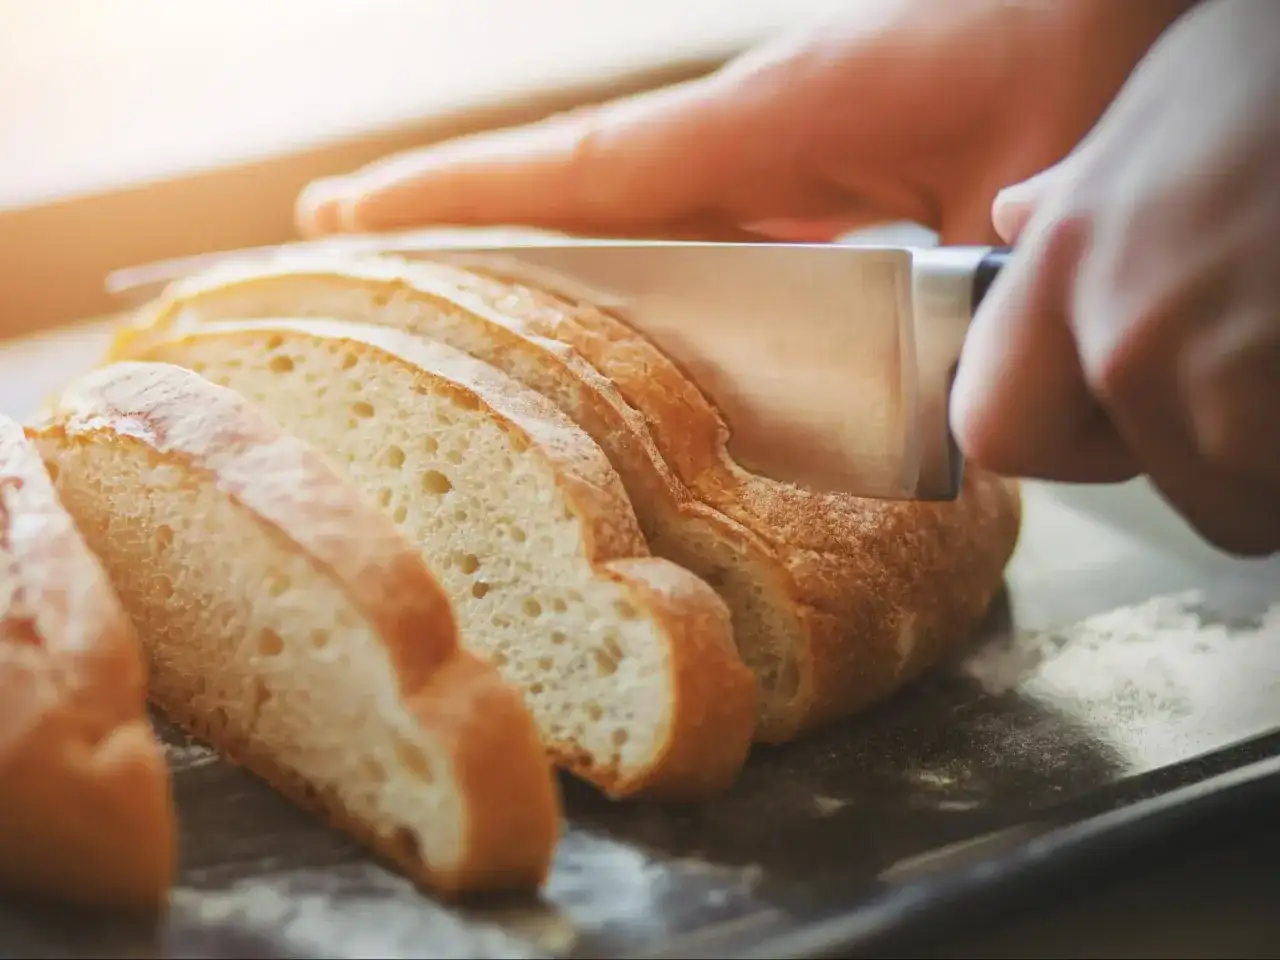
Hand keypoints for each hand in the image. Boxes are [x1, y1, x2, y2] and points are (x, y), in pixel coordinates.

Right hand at [295, 0, 1190, 244]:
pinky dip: (692, 277)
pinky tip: (679, 332)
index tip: (335, 217)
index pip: (582, 169)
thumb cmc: (1105, 41)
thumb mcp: (1029, 193)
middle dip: (477, 238)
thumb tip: (946, 400)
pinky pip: (742, 235)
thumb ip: (963, 309)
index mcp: (778, 119)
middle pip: (590, 199)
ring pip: (661, 225)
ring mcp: (804, 151)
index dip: (452, 198)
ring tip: (490, 330)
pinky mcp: (853, 168)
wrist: (1162, 0)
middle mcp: (769, 133)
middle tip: (366, 277)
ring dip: (579, 271)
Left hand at [951, 0, 1279, 556]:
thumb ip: (1080, 194)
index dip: (1058, 436)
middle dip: (1217, 446)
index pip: (994, 429)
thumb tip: (1014, 221)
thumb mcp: (1168, 104)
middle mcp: (1132, 339)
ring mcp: (1236, 390)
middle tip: (1264, 351)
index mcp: (1072, 261)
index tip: (1110, 410)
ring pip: (1250, 499)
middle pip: (1158, 482)